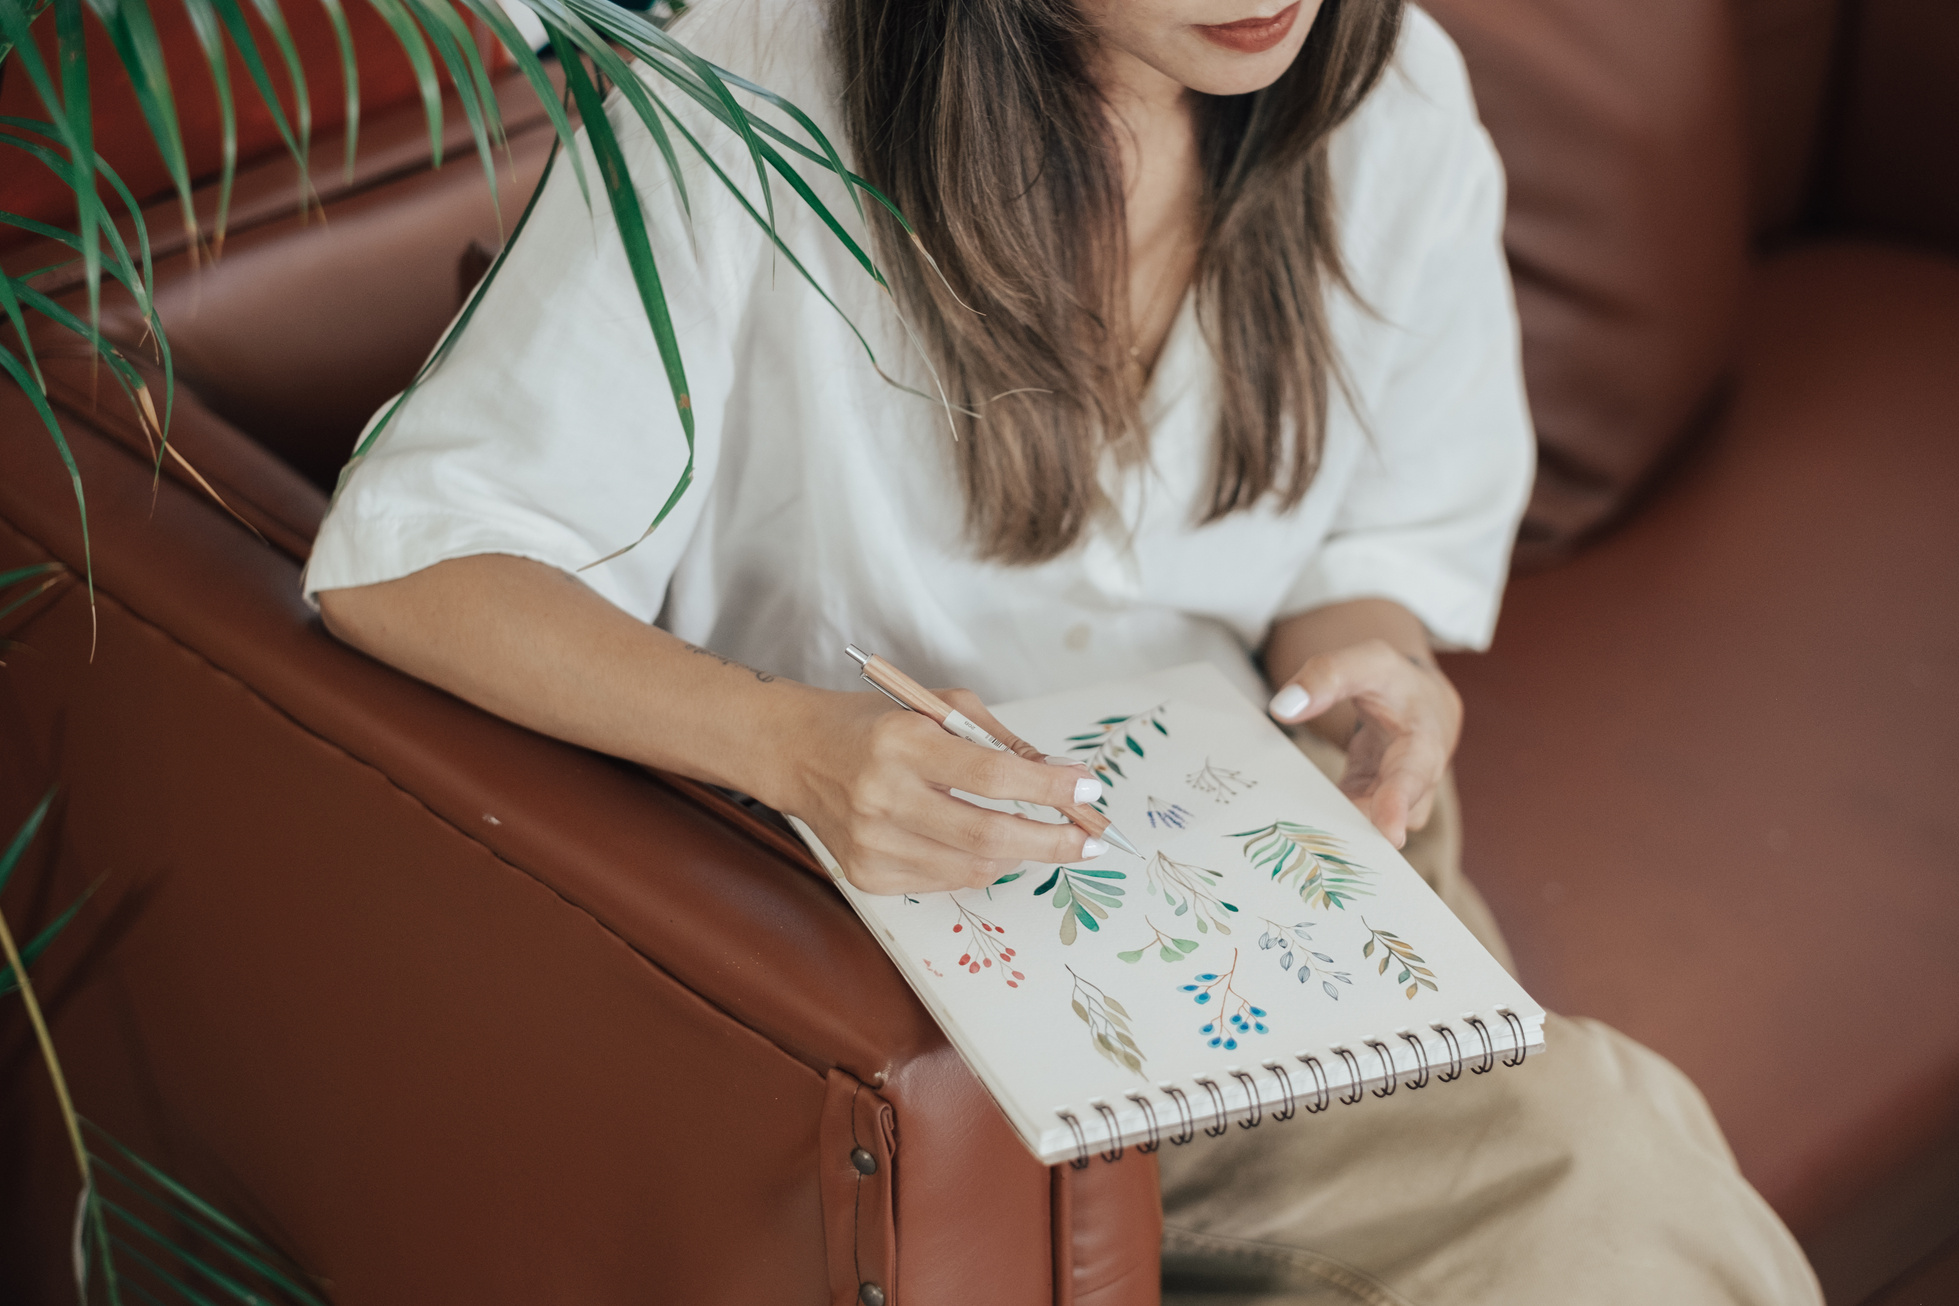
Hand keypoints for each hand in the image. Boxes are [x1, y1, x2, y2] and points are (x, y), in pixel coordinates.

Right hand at [771, 687, 1107, 895]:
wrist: (798, 754)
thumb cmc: (877, 725)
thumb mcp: (939, 708)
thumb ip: (1001, 742)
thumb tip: (1063, 781)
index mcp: (902, 742)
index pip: (992, 776)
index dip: (1049, 789)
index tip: (1089, 792)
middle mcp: (882, 796)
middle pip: (988, 836)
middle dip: (1052, 842)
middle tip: (1090, 840)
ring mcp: (872, 842)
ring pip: (973, 868)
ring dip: (1017, 854)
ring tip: (1028, 834)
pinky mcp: (868, 874)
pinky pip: (945, 880)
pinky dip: (975, 864)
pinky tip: (968, 840)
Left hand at [1267, 638, 1461, 847]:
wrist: (1420, 705)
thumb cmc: (1395, 682)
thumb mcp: (1367, 662)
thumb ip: (1327, 677)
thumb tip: (1282, 708)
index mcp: (1423, 742)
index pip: (1414, 774)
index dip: (1400, 803)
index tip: (1390, 833)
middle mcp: (1415, 781)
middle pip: (1393, 816)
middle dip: (1362, 831)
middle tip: (1321, 839)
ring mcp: (1394, 800)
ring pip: (1370, 827)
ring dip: (1339, 833)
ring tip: (1302, 836)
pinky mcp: (1369, 805)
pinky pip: (1350, 822)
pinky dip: (1327, 824)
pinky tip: (1296, 827)